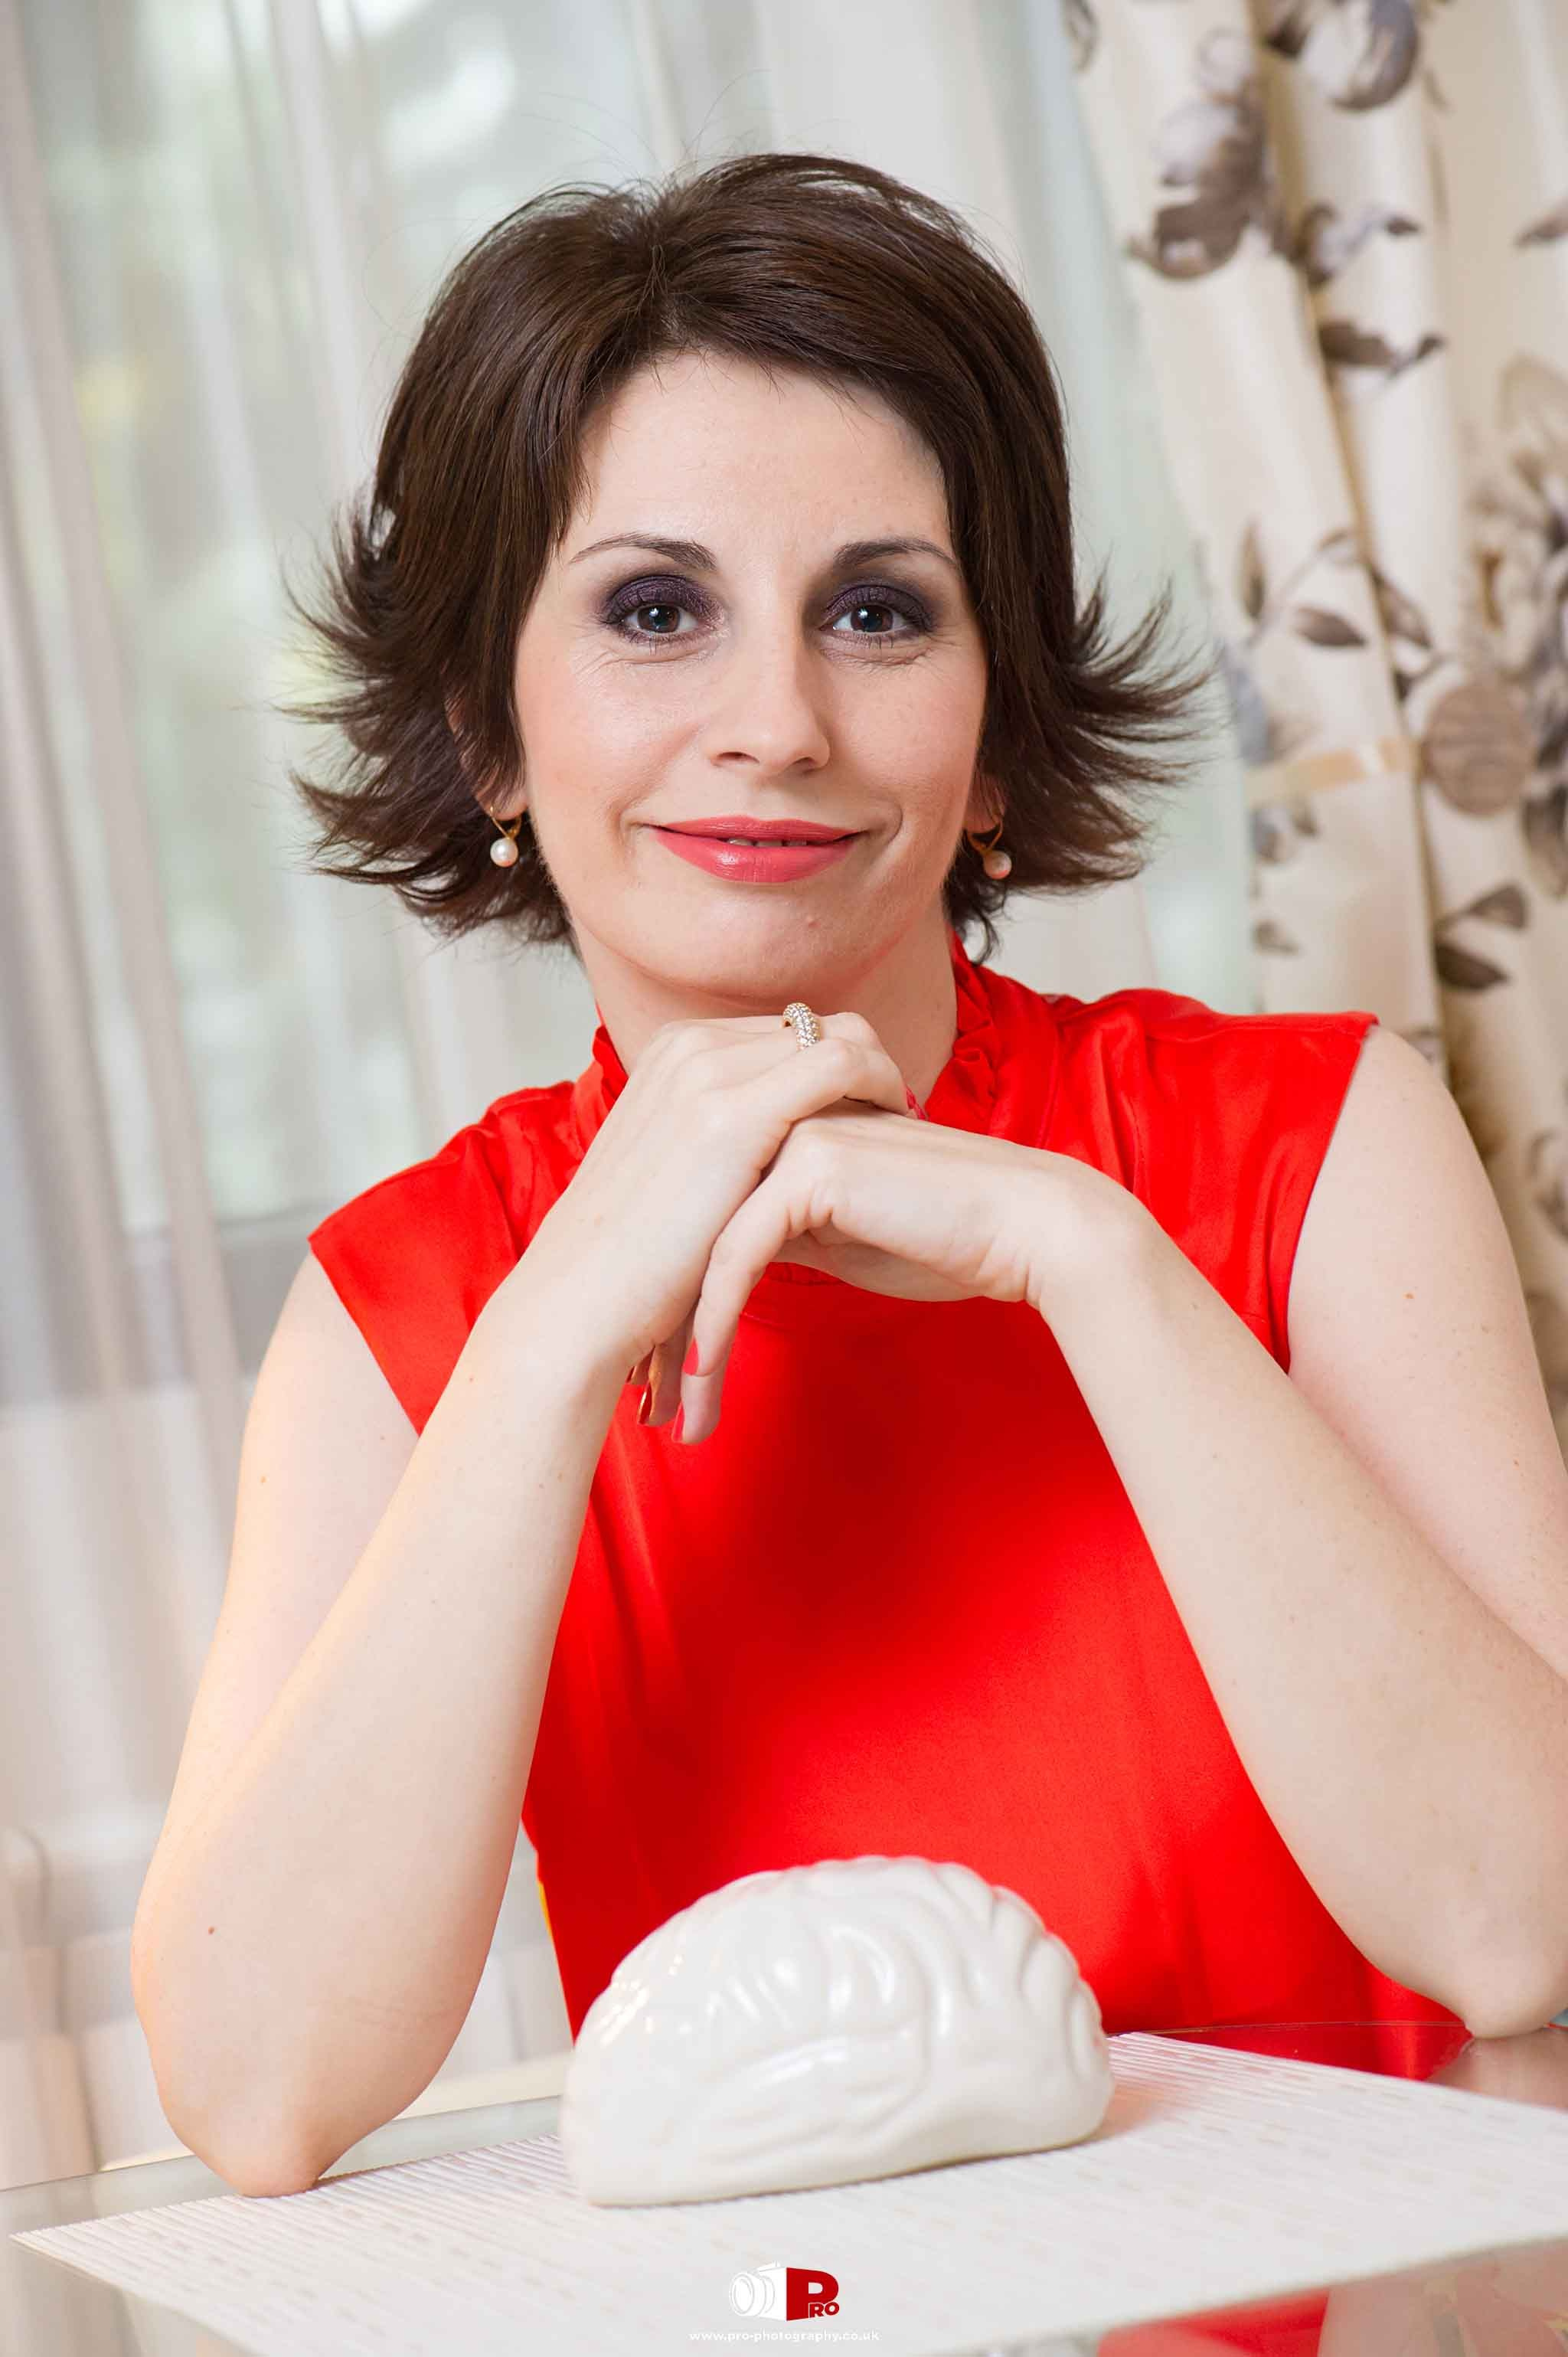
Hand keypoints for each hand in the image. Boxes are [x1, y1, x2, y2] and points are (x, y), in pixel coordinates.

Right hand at [502, 1004, 919, 1422]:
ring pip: (839, 1034)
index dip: (836, 1063)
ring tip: (899, 1129)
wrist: (581, 1302)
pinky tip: (892, 1132)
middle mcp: (687, 1046)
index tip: (868, 1108)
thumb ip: (719, 1137)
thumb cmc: (632, 1259)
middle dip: (866, 1063)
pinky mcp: (732, 1114)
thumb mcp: (672, 1171)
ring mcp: (706, 1071)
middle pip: (816, 1022)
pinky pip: (840, 1064)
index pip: (785, 1029)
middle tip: (896, 1116)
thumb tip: (782, 1142)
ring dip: (881, 1076)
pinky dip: (879, 1088)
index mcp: (670, 1052)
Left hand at [673, 1073, 1118, 1443]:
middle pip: (690, 1234)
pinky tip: (704, 1379)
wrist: (1025, 1227)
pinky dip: (715, 1325)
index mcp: (779, 1129)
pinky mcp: (808, 1169)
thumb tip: (727, 1269)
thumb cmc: (946, 1237)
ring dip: (681, 1341)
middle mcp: (775, 1120)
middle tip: (650, 1403)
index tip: (662, 1375)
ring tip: (673, 1413)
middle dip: (664, 1326)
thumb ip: (783, 1233)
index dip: (676, 1303)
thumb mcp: (841, 1238)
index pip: (702, 1222)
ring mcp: (789, 1137)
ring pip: (703, 1248)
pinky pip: (738, 1257)